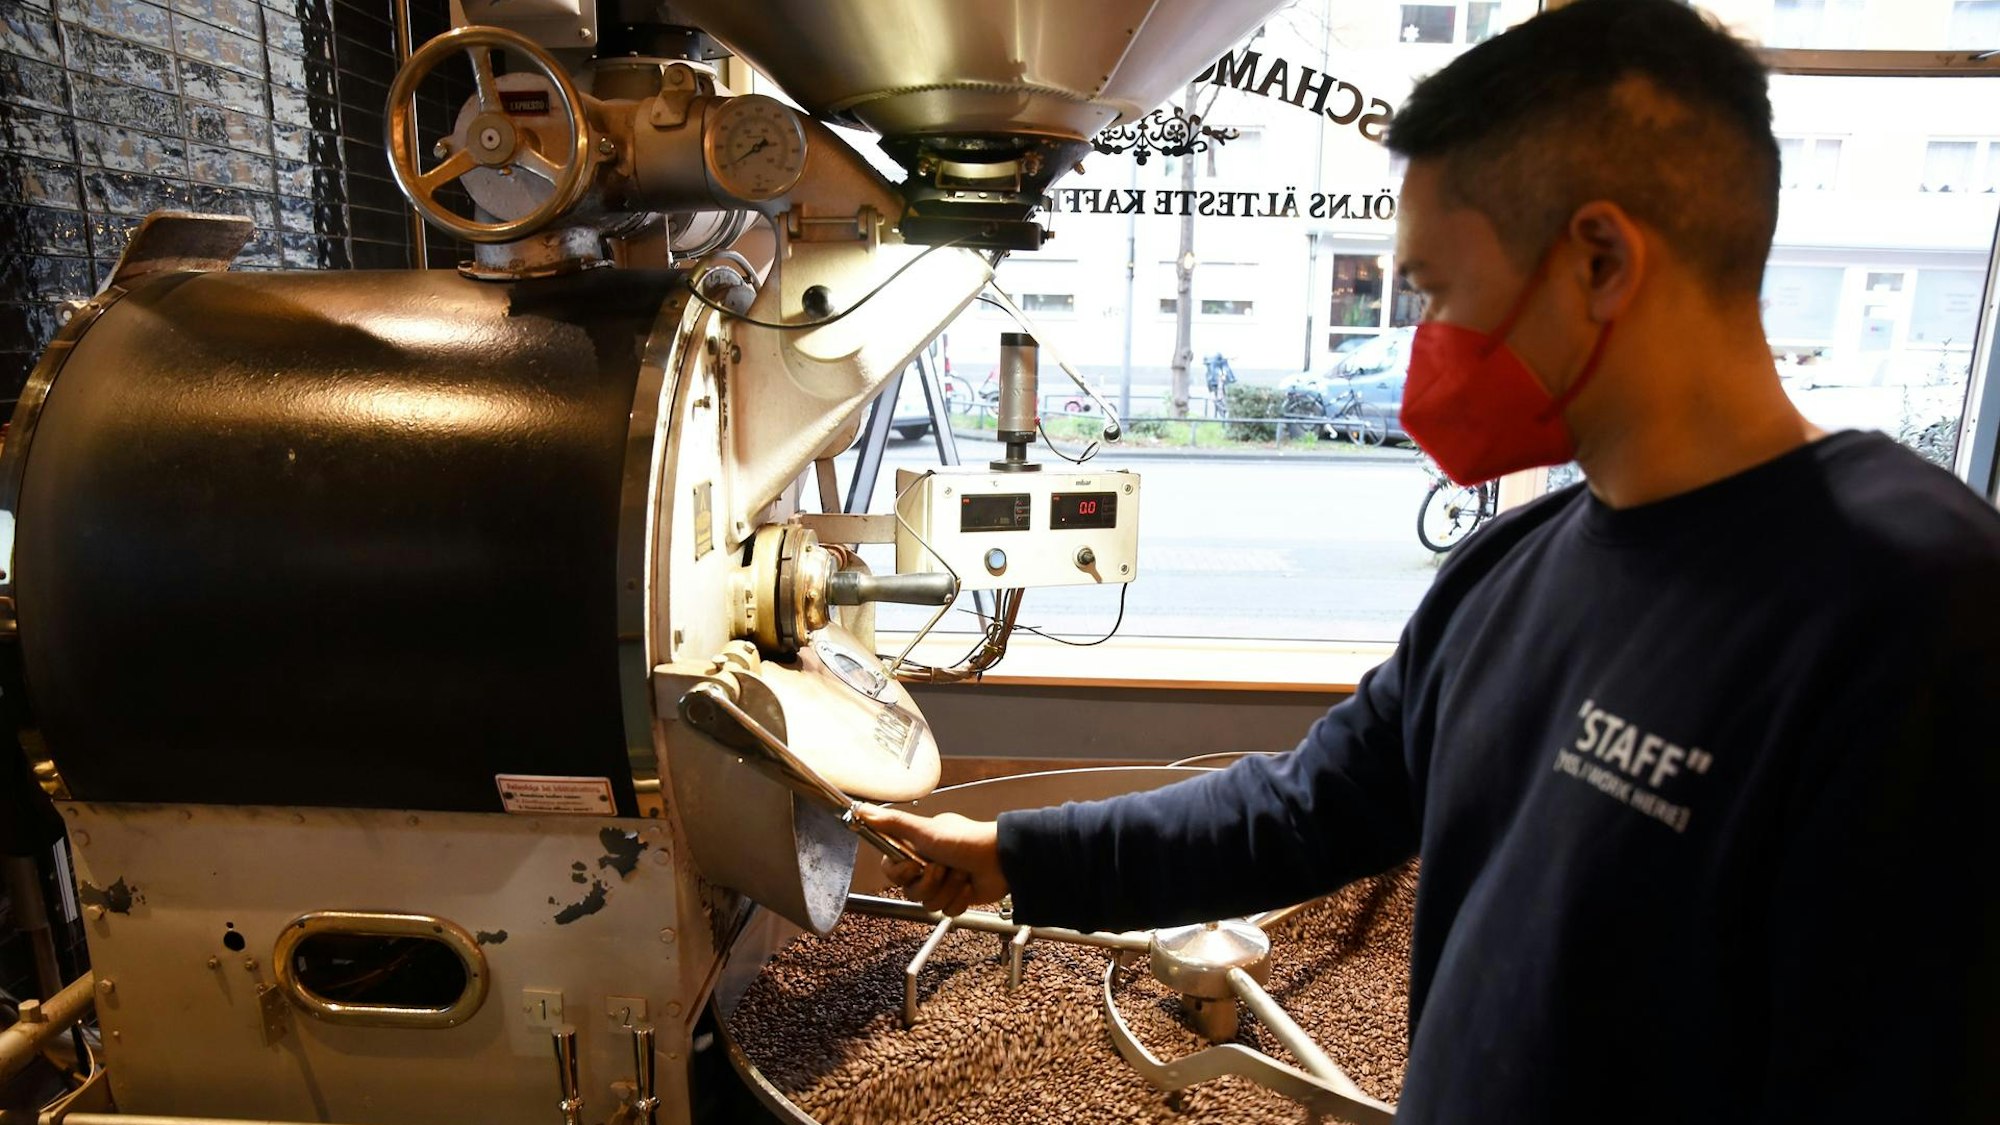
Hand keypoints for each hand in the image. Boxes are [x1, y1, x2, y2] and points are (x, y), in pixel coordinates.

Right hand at [856, 804, 1007, 916]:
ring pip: (928, 904)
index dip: (901, 872)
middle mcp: (927, 866)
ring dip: (947, 889)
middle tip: (943, 867)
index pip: (891, 870)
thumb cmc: (966, 840)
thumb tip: (862, 810)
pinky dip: (960, 899)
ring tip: (961, 874)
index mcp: (916, 848)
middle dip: (929, 882)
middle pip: (910, 891)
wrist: (1001, 860)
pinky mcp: (956, 898)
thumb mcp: (924, 830)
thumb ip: (892, 823)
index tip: (914, 865)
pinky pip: (947, 911)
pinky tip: (969, 885)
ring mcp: (942, 883)